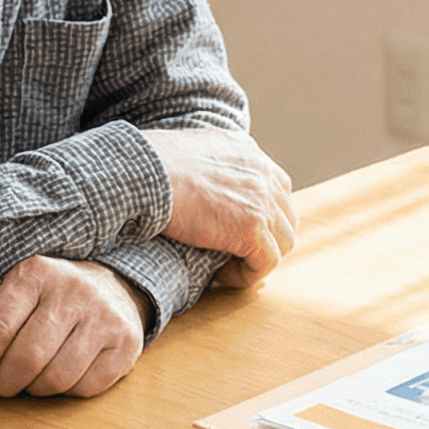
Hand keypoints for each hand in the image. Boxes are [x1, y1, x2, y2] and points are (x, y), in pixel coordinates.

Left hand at [0, 256, 147, 406]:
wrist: (112, 289)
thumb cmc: (46, 305)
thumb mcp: (10, 309)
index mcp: (34, 274)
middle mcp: (73, 290)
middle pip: (25, 358)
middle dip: (5, 384)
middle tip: (3, 385)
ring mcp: (105, 316)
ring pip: (56, 378)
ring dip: (37, 389)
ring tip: (35, 377)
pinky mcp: (127, 342)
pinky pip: (87, 387)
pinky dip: (69, 391)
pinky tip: (66, 374)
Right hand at [143, 127, 296, 281]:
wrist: (142, 174)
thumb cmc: (145, 167)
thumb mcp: (185, 152)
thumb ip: (205, 166)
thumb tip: (195, 185)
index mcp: (246, 150)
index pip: (275, 186)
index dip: (262, 213)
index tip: (234, 230)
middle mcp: (261, 171)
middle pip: (286, 215)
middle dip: (267, 238)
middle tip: (235, 254)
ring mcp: (261, 199)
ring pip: (283, 242)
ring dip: (258, 258)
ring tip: (226, 268)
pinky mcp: (252, 227)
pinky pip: (266, 263)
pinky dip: (246, 275)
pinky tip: (220, 277)